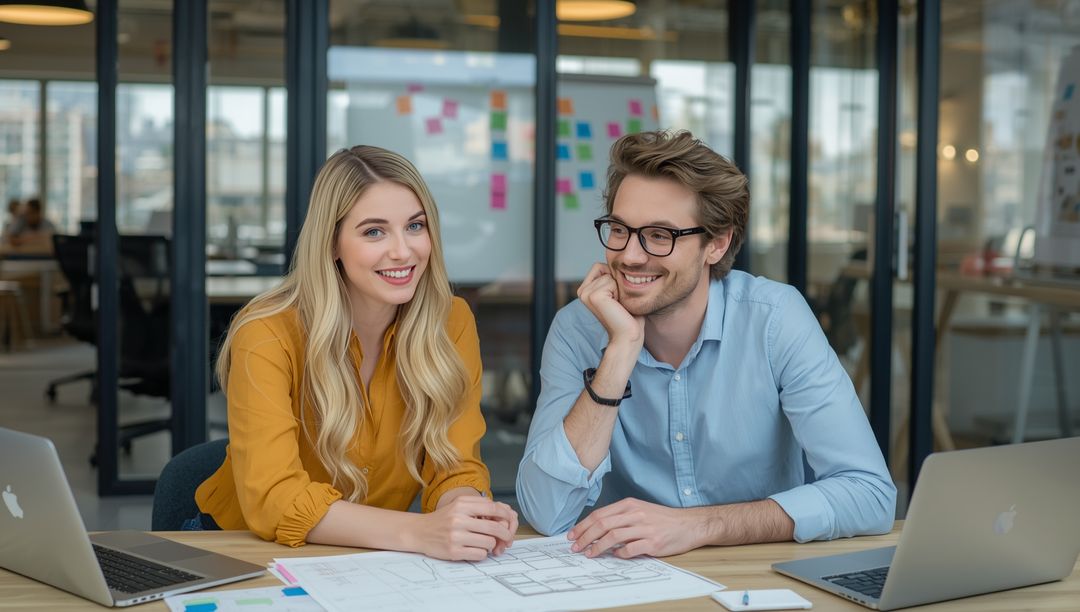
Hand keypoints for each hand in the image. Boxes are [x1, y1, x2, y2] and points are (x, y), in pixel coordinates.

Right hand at [415, 495, 517, 560]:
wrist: (419, 532)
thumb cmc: (443, 519)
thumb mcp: (458, 505)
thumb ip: (479, 505)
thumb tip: (504, 512)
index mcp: (462, 505)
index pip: (493, 508)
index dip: (505, 515)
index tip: (509, 521)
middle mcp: (458, 519)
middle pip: (494, 527)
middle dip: (505, 534)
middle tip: (507, 538)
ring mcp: (456, 536)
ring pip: (489, 542)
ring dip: (491, 545)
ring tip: (484, 543)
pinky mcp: (453, 551)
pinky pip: (480, 554)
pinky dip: (482, 553)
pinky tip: (475, 549)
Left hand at [567, 498, 705, 558]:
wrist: (688, 524)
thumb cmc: (662, 519)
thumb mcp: (639, 509)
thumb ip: (620, 517)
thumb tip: (597, 529)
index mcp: (629, 505)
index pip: (599, 514)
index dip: (583, 526)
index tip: (573, 535)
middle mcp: (635, 514)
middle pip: (602, 525)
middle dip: (585, 537)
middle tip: (575, 547)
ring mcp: (644, 528)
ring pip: (613, 537)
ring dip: (597, 547)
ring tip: (589, 554)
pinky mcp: (653, 542)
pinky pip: (630, 549)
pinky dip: (620, 554)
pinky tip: (615, 556)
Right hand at [577, 263, 644, 347]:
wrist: (628, 334)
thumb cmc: (627, 314)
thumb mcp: (617, 291)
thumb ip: (612, 276)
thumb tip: (618, 260)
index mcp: (585, 289)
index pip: (599, 266)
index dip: (614, 278)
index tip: (616, 298)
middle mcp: (581, 291)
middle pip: (604, 268)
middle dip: (617, 282)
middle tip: (618, 302)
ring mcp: (585, 293)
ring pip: (609, 275)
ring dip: (619, 288)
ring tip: (618, 305)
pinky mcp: (593, 296)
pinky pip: (611, 281)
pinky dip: (619, 291)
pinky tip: (617, 306)